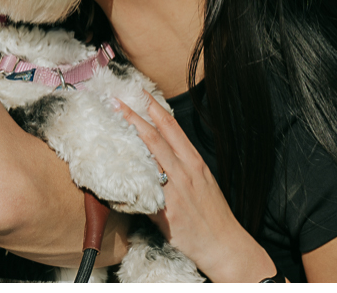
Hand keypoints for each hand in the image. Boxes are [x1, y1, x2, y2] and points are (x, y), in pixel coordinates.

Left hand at [115, 92, 276, 281]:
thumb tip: (164, 148)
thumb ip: (184, 162)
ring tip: (112, 127)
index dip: (154, 107)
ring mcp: (174, 190)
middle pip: (154, 136)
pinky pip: (143, 193)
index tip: (141, 92)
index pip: (171, 126)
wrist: (224, 244)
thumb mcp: (203, 178)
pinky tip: (113, 174)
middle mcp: (184, 171)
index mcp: (194, 160)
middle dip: (133, 116)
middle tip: (116, 101)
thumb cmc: (213, 212)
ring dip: (128, 140)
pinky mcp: (166, 212)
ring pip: (148, 157)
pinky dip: (129, 184)